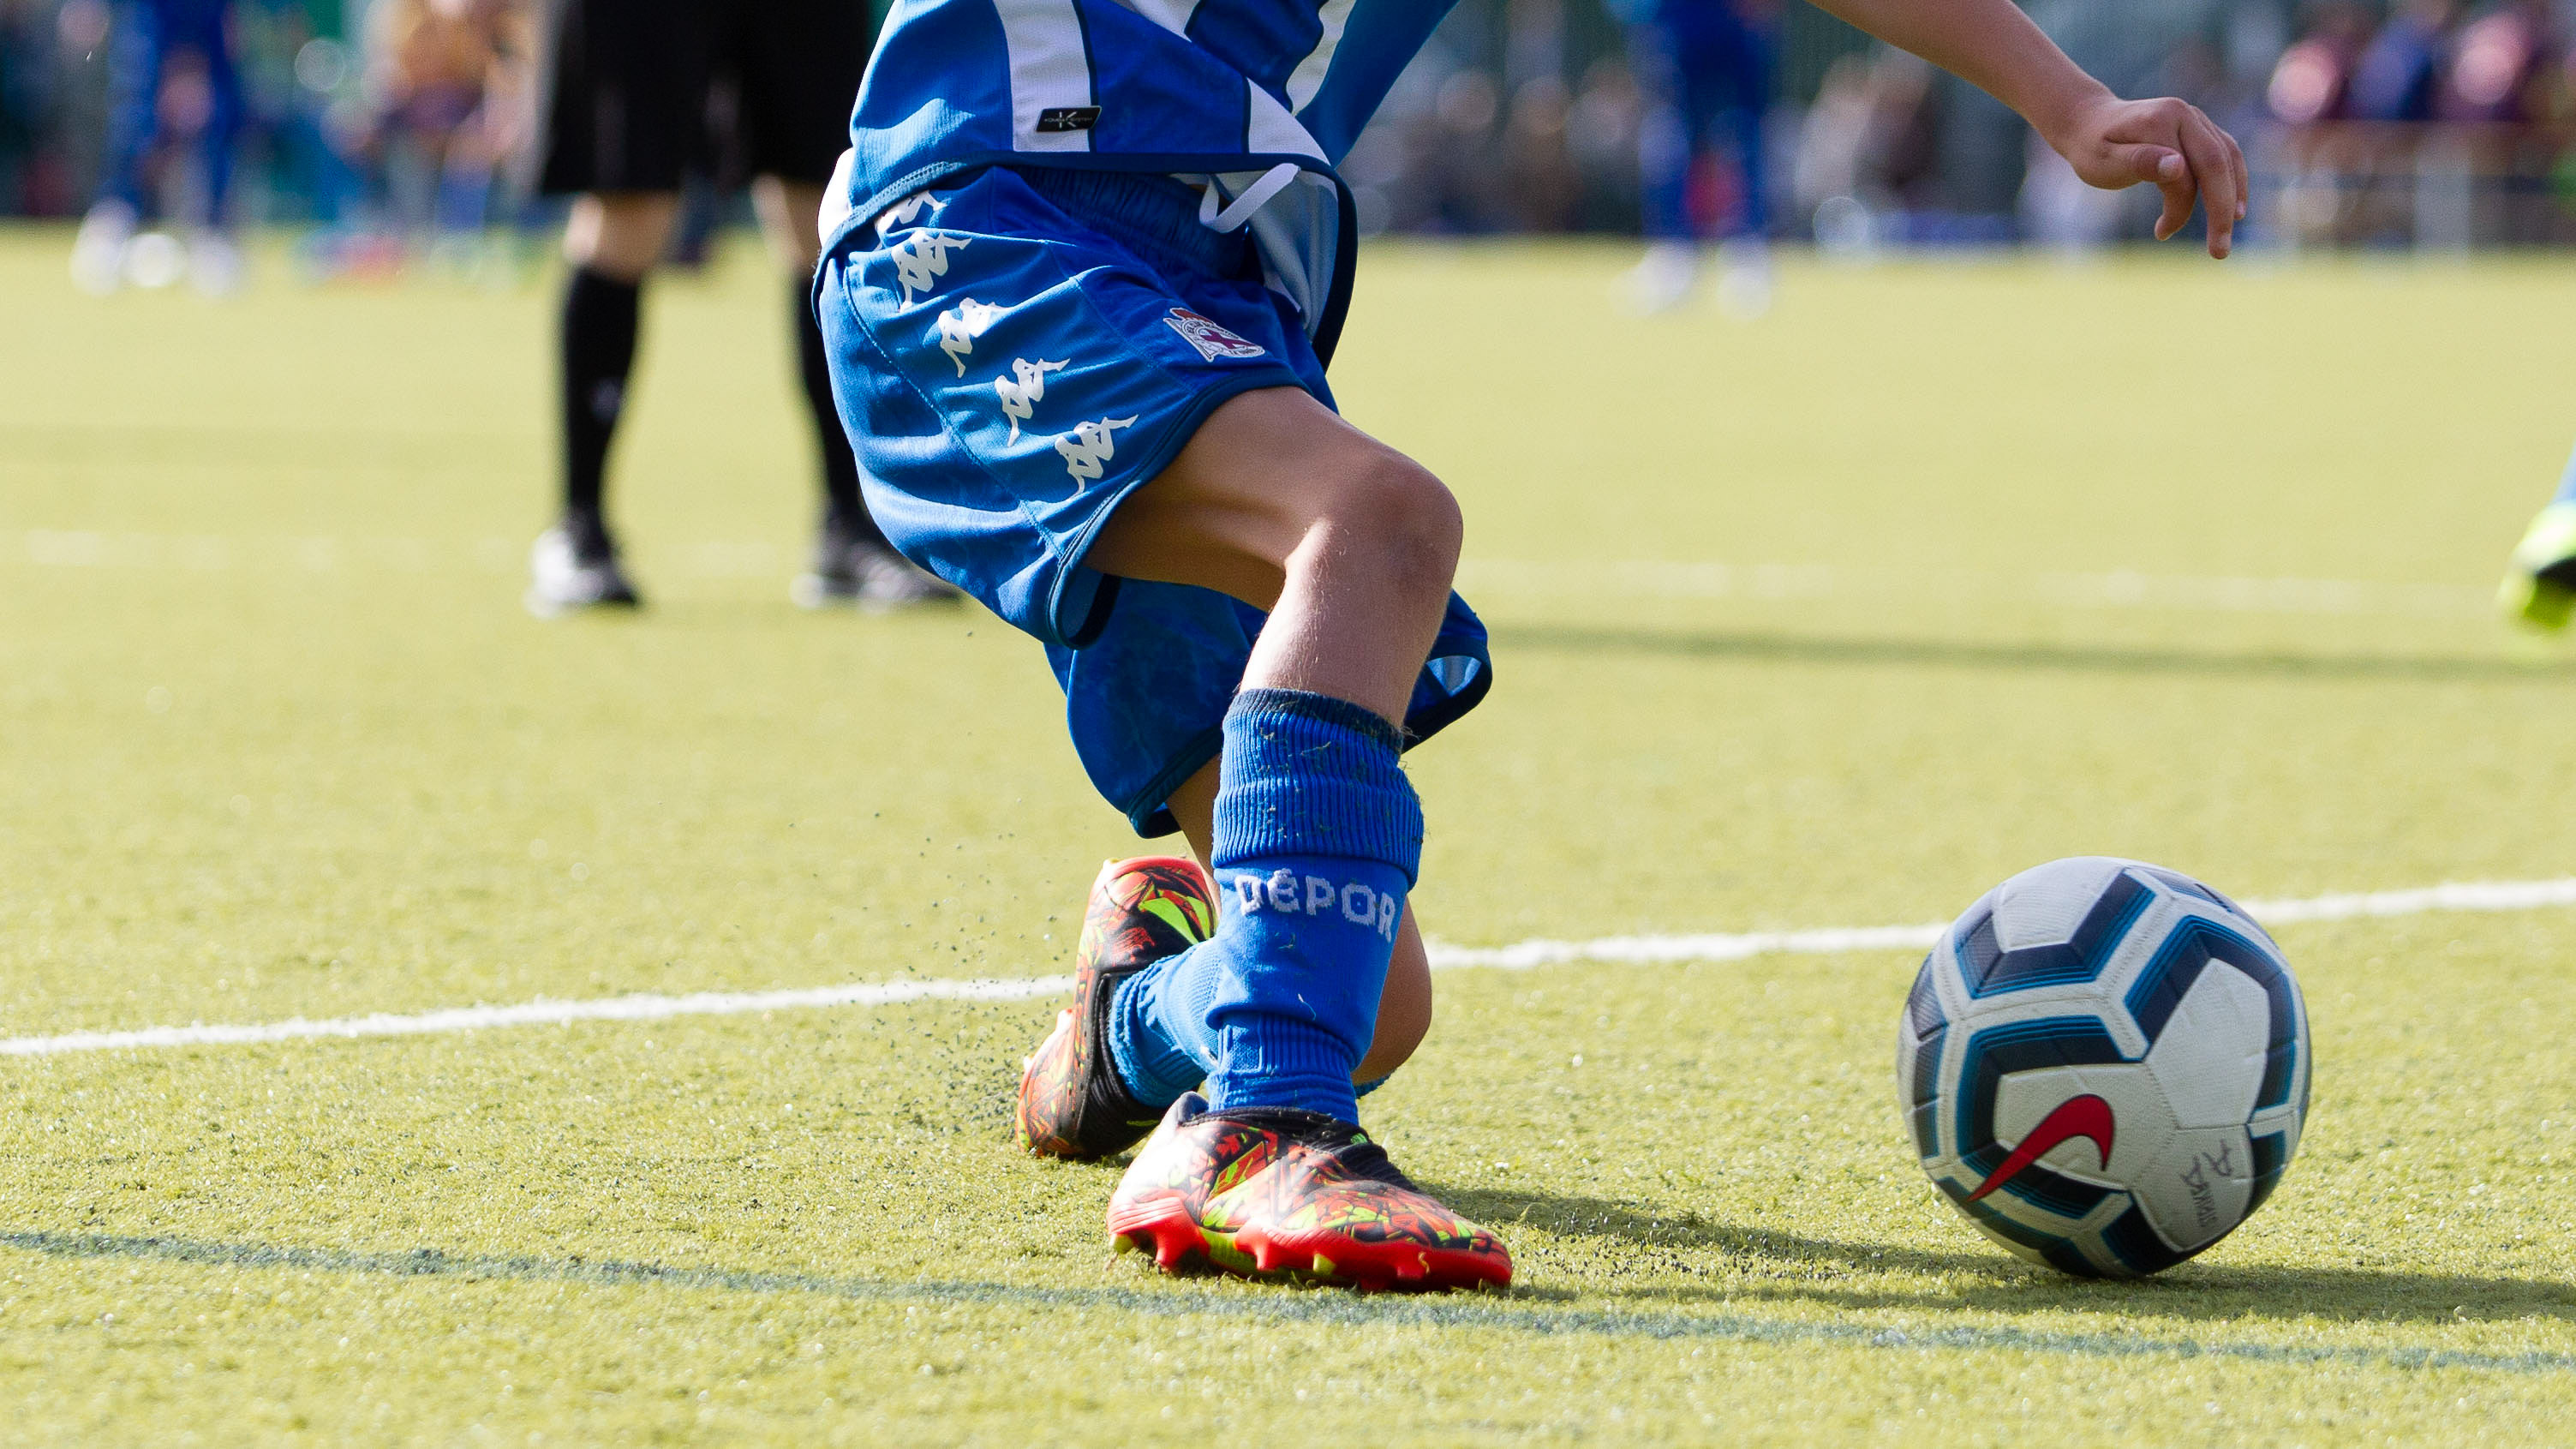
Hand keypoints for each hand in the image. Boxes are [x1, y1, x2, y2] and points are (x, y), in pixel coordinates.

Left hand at [2048, 94, 2246, 257]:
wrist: (2090, 122)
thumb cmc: (2092, 148)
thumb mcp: (2104, 161)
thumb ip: (2140, 163)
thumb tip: (2179, 167)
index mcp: (2161, 121)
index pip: (2184, 173)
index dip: (2180, 209)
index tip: (2161, 234)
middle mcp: (2185, 115)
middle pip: (2216, 164)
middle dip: (2221, 210)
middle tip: (2220, 253)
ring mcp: (2196, 119)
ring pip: (2227, 158)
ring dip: (2233, 196)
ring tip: (2226, 234)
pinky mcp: (2200, 128)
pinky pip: (2226, 154)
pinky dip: (2232, 180)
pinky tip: (2235, 208)